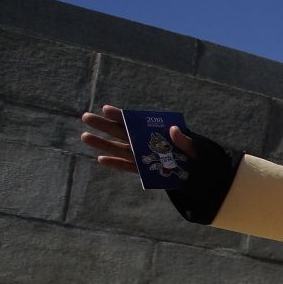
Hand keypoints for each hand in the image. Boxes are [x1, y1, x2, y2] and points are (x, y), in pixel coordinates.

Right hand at [79, 104, 195, 173]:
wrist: (197, 174)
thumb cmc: (193, 155)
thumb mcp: (193, 147)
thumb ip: (183, 140)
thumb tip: (173, 129)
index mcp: (152, 132)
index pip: (134, 122)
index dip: (120, 116)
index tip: (106, 109)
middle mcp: (143, 142)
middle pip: (121, 132)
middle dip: (104, 125)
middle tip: (86, 116)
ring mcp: (141, 156)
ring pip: (119, 148)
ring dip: (102, 143)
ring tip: (84, 136)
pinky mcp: (142, 170)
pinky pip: (127, 166)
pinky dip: (115, 164)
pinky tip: (101, 159)